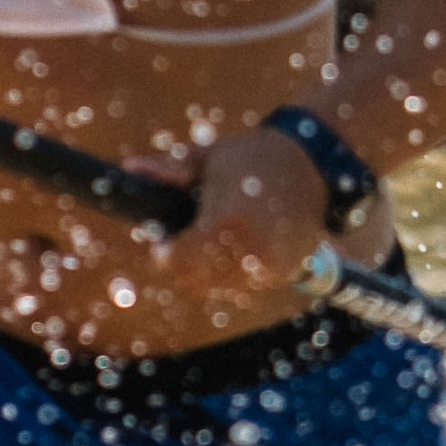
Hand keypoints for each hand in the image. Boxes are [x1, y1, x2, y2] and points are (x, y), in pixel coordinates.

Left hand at [123, 121, 361, 314]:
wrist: (314, 166)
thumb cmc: (252, 157)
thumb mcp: (208, 157)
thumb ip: (169, 169)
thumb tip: (131, 167)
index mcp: (226, 225)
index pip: (178, 260)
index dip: (164, 253)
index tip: (159, 243)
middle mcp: (250, 253)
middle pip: (194, 280)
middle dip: (182, 263)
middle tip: (180, 239)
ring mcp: (270, 267)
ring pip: (218, 288)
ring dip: (206, 271)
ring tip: (211, 237)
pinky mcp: (285, 274)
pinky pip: (244, 287)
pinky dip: (232, 274)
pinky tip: (234, 246)